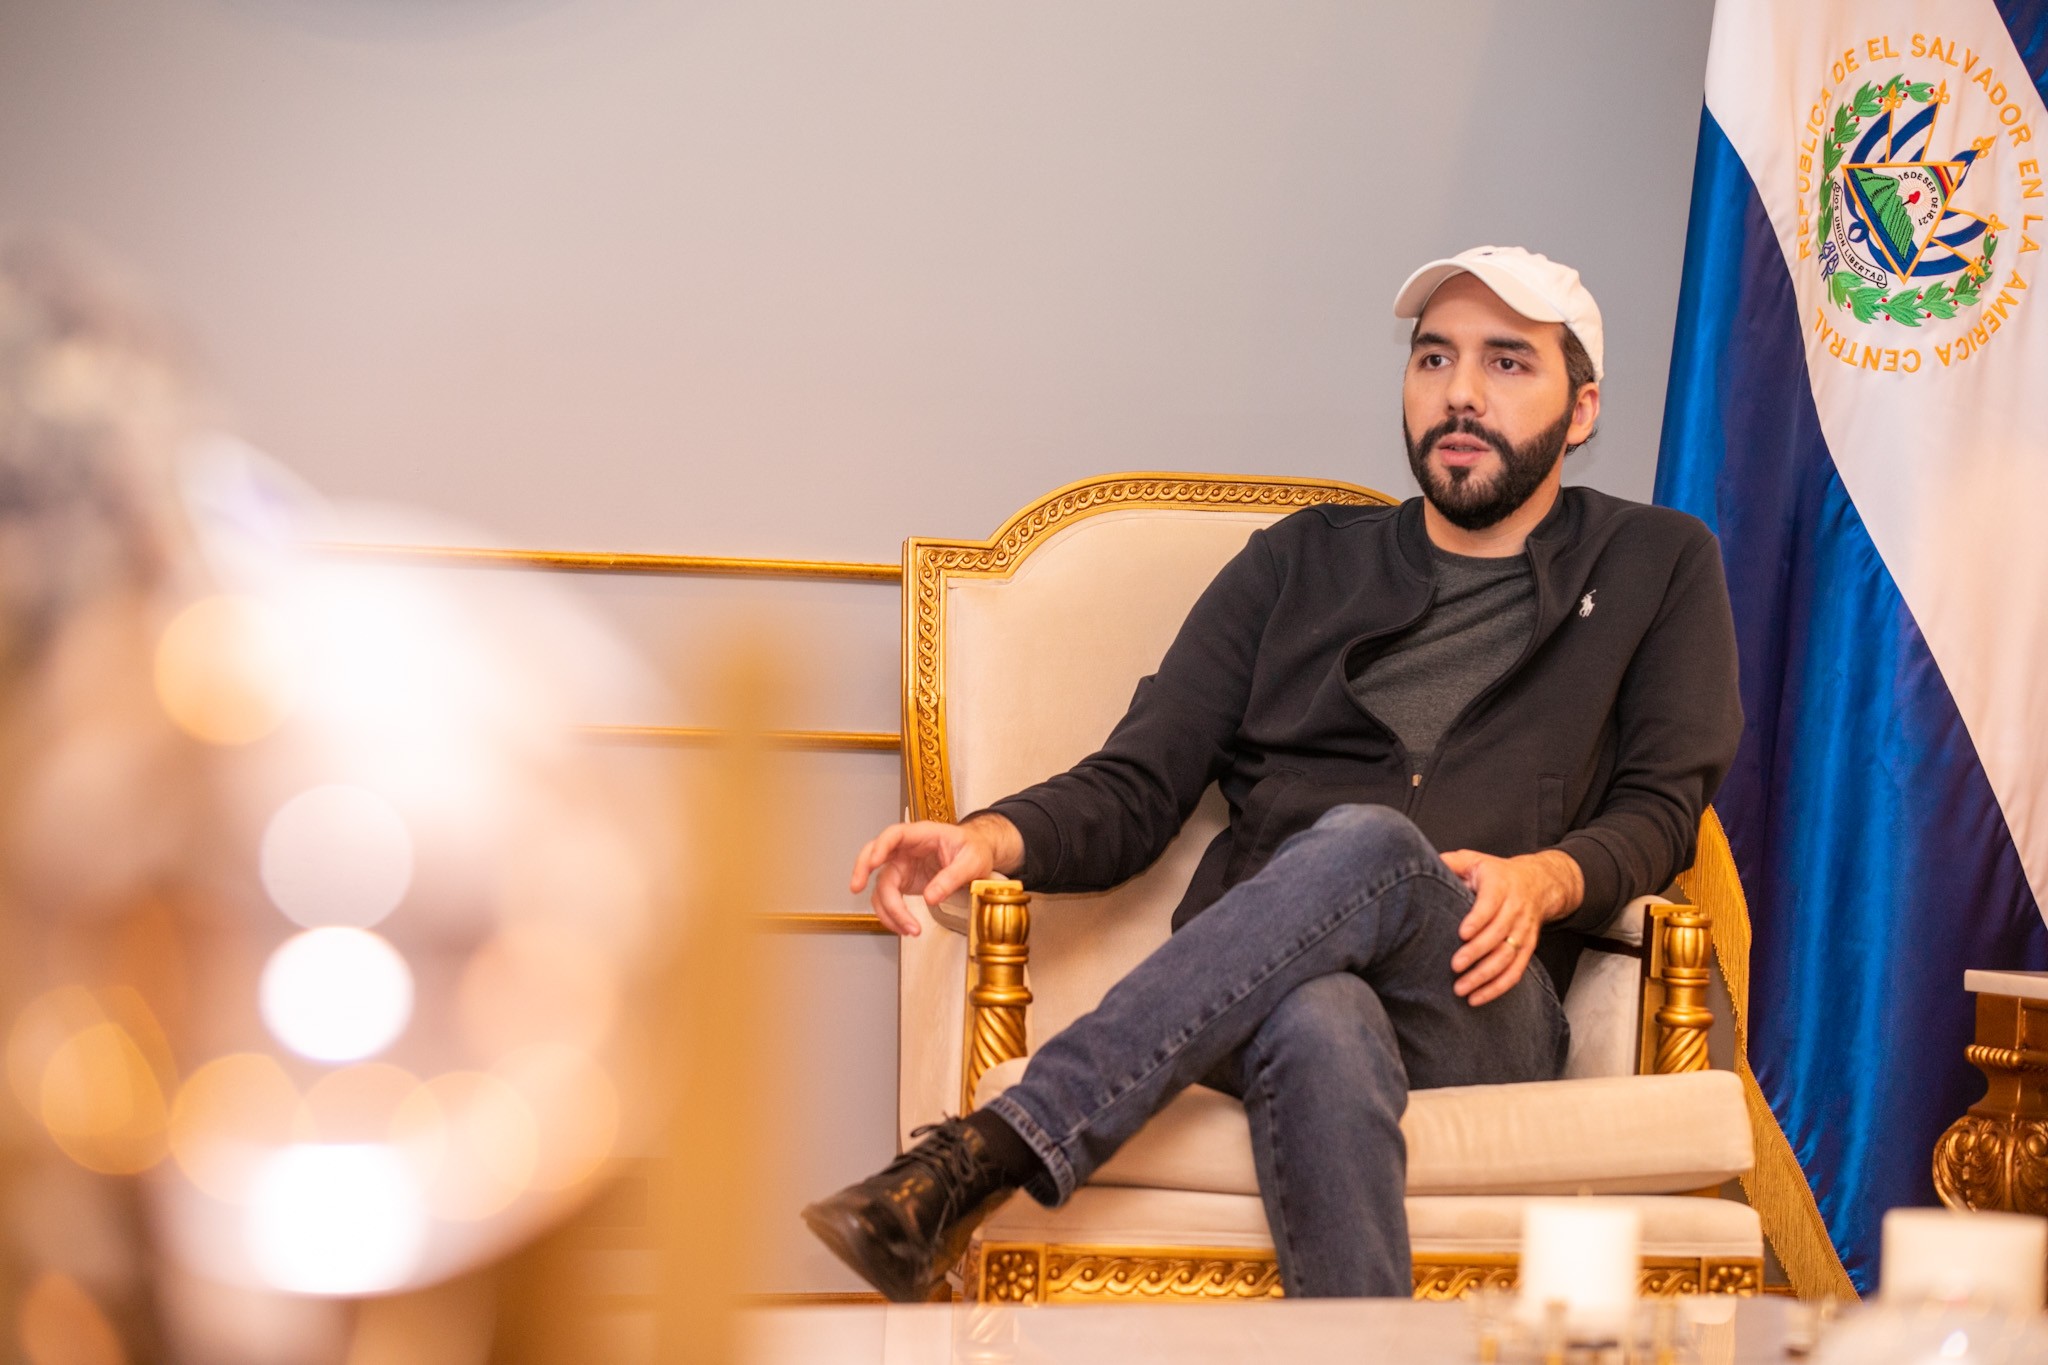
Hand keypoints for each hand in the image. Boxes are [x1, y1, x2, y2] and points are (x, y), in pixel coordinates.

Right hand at [849, 814, 1022, 935]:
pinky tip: (904, 927)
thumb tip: (931, 897)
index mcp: (922, 835)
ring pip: (881, 885)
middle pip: (874, 855)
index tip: (874, 862)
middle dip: (862, 870)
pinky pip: (888, 898)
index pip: (894, 835)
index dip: (880, 847)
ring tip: (909, 929)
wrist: (976, 855)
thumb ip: (952, 878)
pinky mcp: (903, 881)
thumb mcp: (972, 861)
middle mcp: (906, 849)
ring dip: (889, 909)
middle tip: (856, 887)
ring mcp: (902, 865)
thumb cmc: (973, 849)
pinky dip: (893, 915)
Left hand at [1439, 849, 1583, 1006]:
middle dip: (1477, 952)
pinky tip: (1478, 998)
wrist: (1537, 883)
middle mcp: (1515, 908)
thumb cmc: (1495, 873)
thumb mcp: (1473, 859)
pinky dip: (1498, 987)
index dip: (1478, 919)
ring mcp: (1523, 930)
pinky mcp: (1528, 948)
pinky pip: (1516, 971)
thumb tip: (1420, 865)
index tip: (1461, 933)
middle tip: (1455, 966)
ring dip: (1485, 976)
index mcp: (1500, 885)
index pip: (1491, 903)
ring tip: (1462, 989)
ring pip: (1508, 956)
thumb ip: (1450, 862)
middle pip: (1499, 933)